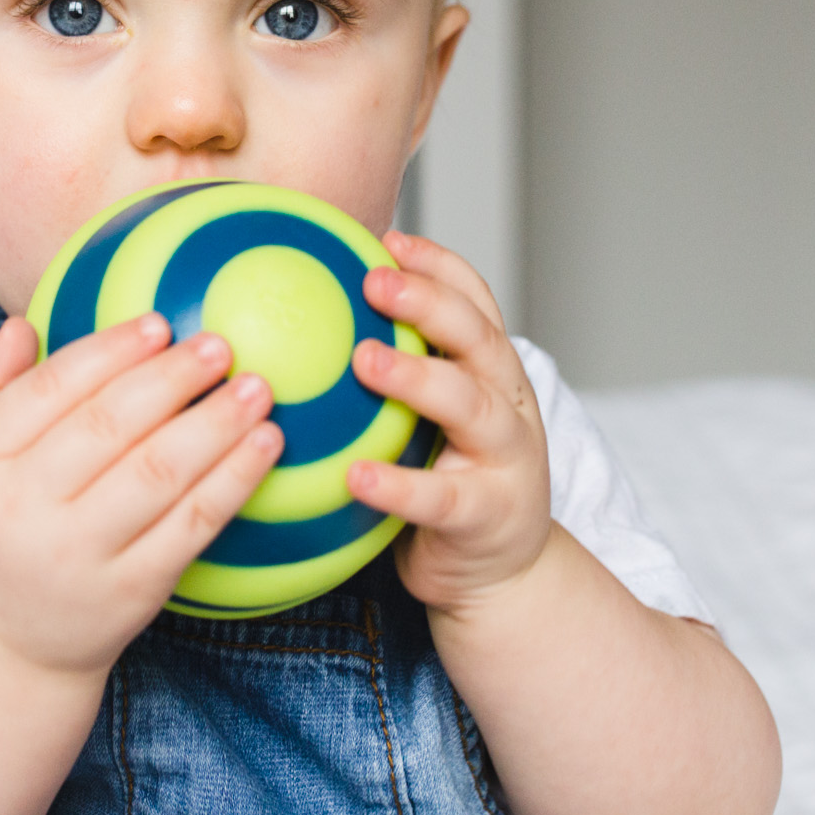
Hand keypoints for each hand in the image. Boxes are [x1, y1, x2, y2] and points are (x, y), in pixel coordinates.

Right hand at [0, 314, 283, 677]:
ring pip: (158, 473)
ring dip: (215, 424)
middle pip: (108, 426)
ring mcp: (81, 556)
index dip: (107, 352)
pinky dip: (232, 481)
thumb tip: (22, 325)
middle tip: (219, 345)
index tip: (158, 324)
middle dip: (172, 378)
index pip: (48, 392)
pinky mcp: (132, 593)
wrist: (3, 652)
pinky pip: (191, 526)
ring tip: (255, 389)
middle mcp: (26, 509)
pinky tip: (263, 446)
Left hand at [344, 232, 553, 616]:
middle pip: (478, 338)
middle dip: (430, 302)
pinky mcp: (488, 516)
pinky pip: (440, 498)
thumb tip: (306, 319)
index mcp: (492, 373)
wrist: (502, 577)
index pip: (477, 302)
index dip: (439, 265)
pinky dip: (399, 485)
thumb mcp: (434, 418)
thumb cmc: (450, 481)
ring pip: (470, 406)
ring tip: (364, 359)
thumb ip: (395, 370)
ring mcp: (506, 460)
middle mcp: (508, 405)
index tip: (389, 238)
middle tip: (373, 281)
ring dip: (417, 377)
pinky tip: (355, 475)